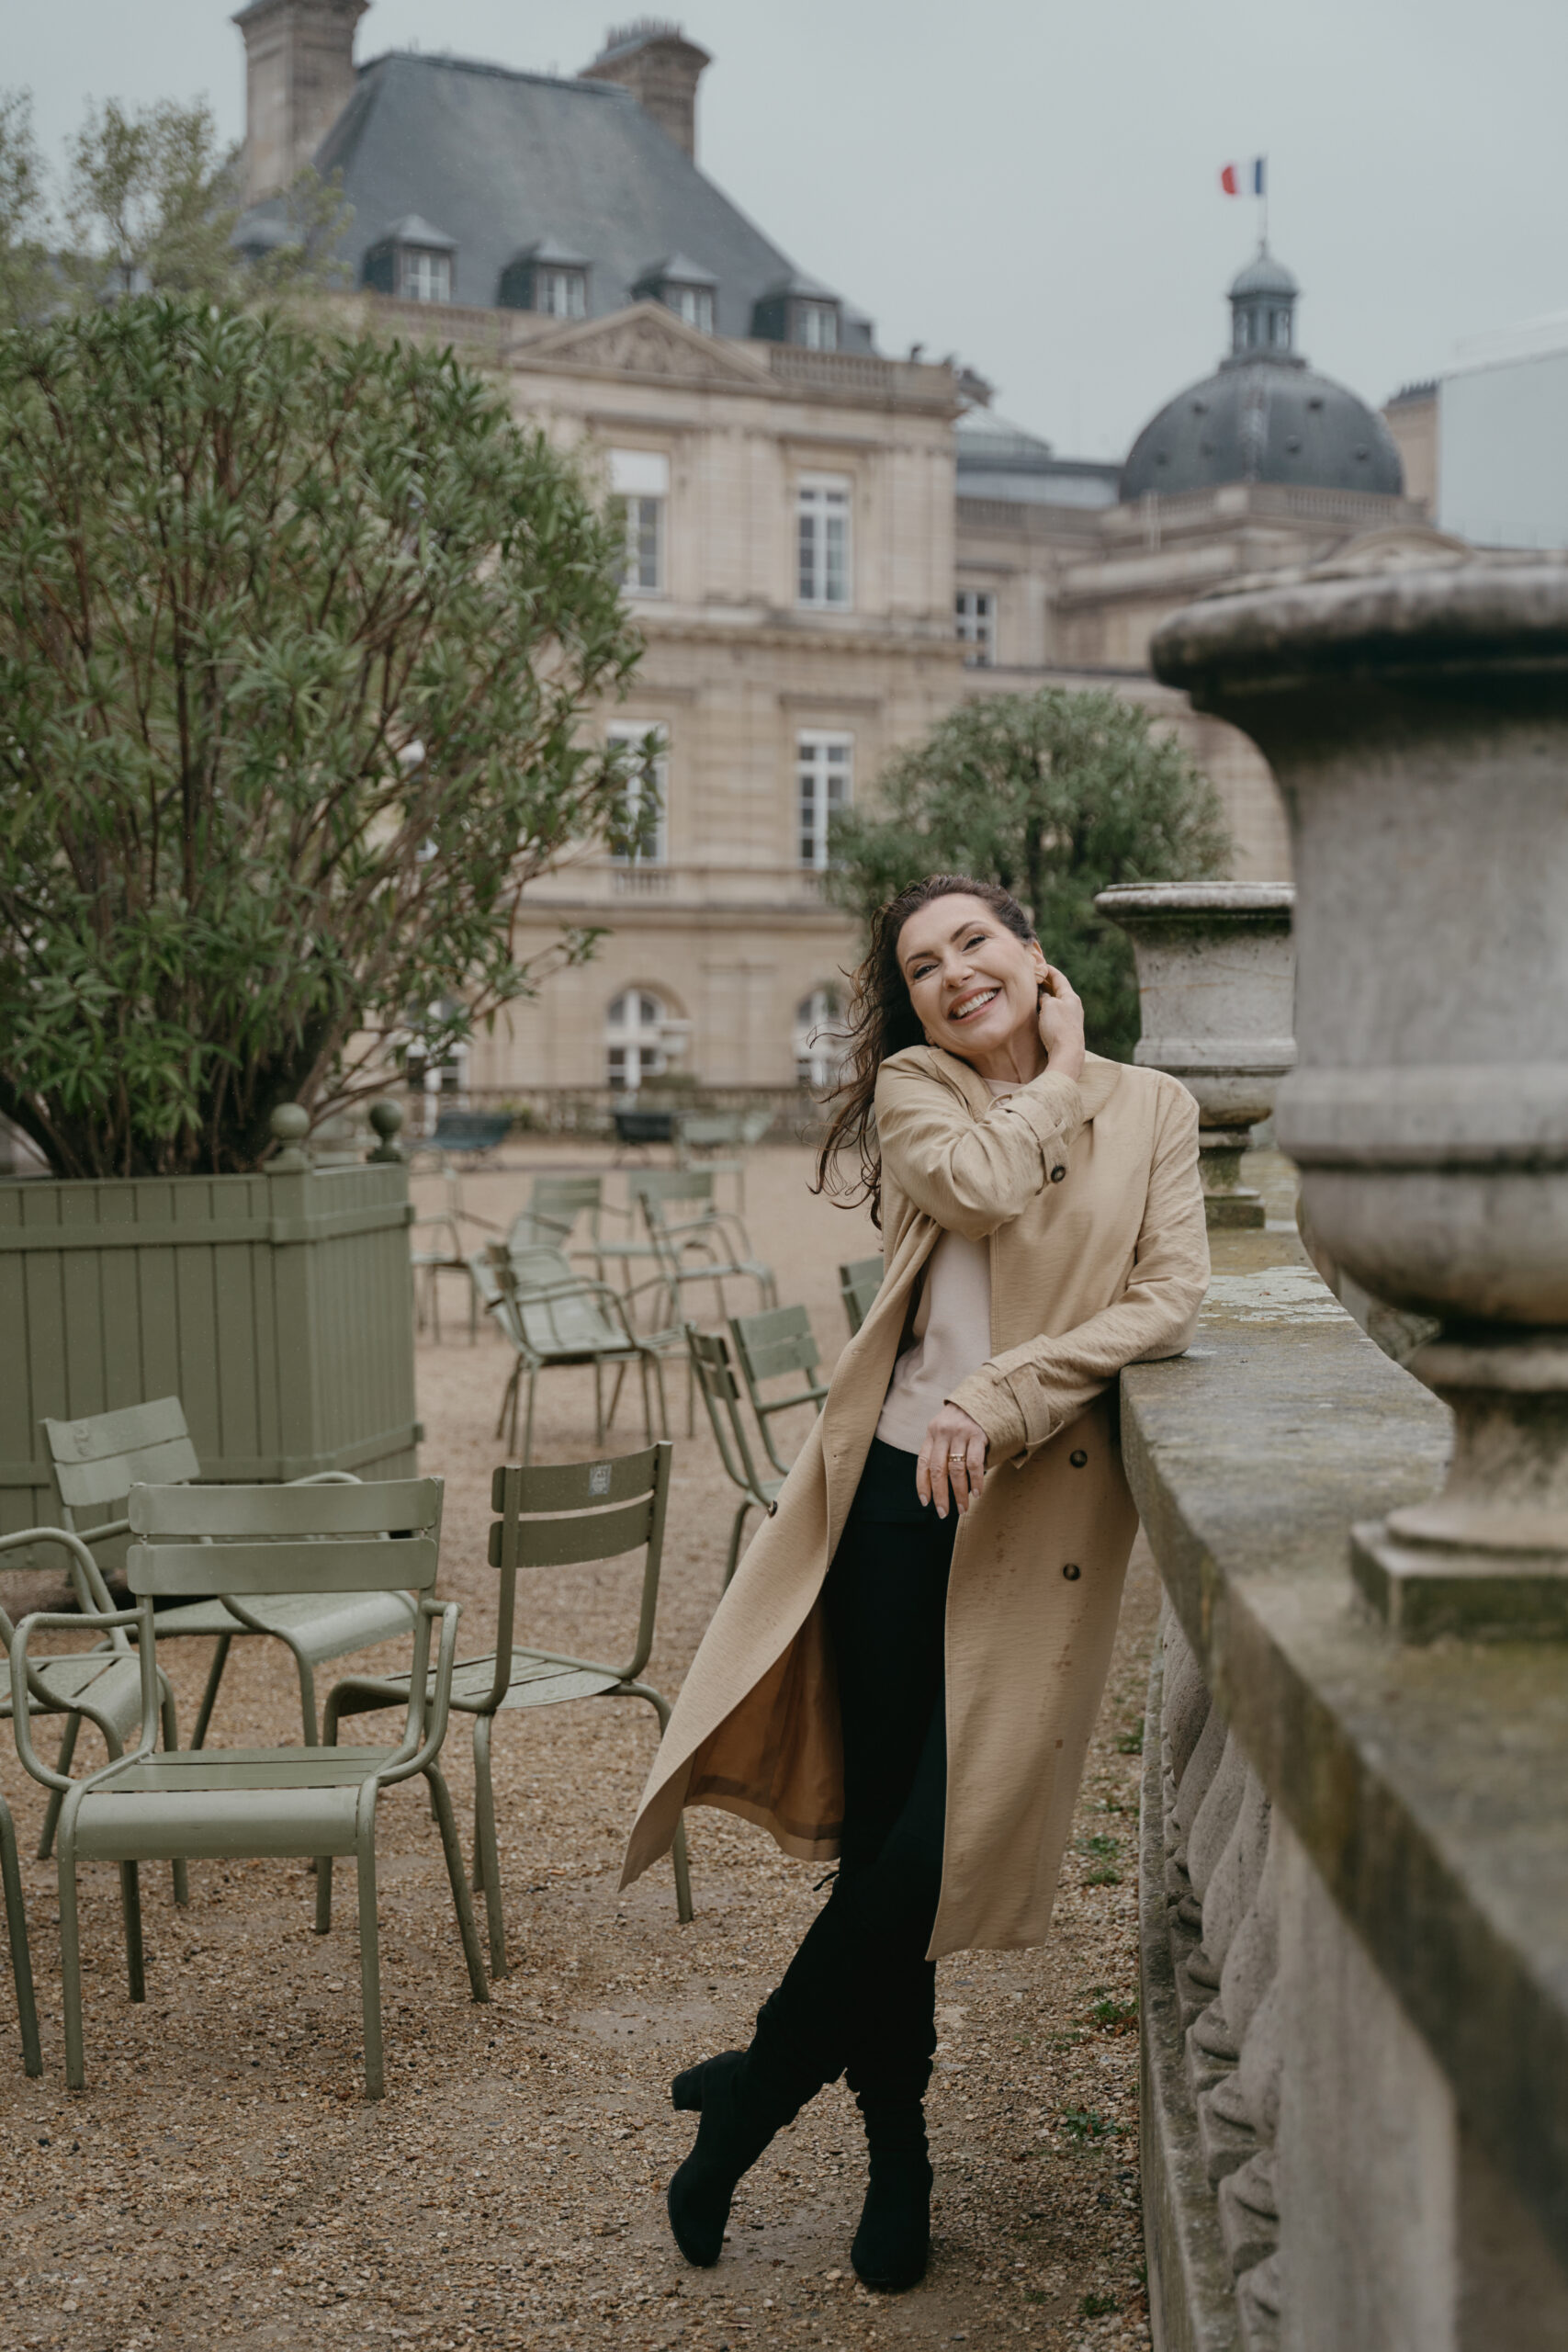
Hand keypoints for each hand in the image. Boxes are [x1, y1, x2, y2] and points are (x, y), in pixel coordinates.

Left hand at [917, 1402, 988, 1518]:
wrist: (983, 1395)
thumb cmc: (961, 1418)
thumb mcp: (944, 1428)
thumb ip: (939, 1448)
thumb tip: (936, 1482)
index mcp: (932, 1433)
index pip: (923, 1463)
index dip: (923, 1484)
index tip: (926, 1502)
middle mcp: (943, 1433)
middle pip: (938, 1470)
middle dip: (940, 1495)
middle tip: (944, 1512)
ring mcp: (961, 1433)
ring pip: (957, 1470)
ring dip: (960, 1492)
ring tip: (963, 1508)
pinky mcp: (978, 1434)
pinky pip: (975, 1464)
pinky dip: (976, 1481)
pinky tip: (977, 1492)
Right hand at [1037, 963, 1085, 1080]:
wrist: (1067, 1053)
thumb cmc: (1058, 1027)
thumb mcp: (1049, 1005)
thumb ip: (1044, 997)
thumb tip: (1043, 996)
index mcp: (1070, 996)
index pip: (1059, 977)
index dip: (1049, 969)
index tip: (1039, 963)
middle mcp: (1073, 1005)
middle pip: (1058, 989)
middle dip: (1046, 982)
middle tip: (1034, 976)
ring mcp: (1070, 1017)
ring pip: (1056, 1001)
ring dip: (1046, 995)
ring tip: (1034, 991)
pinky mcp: (1066, 1028)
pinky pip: (1055, 1012)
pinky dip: (1046, 1007)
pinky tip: (1039, 1010)